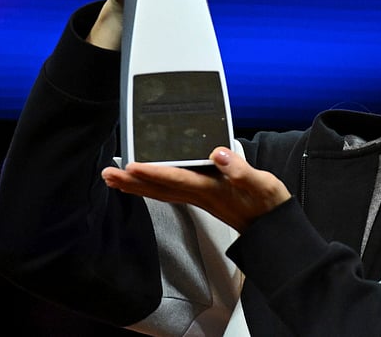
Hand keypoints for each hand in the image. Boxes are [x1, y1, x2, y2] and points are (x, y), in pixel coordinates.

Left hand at [101, 147, 291, 232]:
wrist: (272, 227)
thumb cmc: (267, 204)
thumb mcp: (261, 183)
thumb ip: (239, 170)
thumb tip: (219, 153)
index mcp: (210, 189)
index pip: (176, 178)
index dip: (153, 171)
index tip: (130, 165)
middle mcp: (199, 194)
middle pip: (159, 188)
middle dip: (132, 181)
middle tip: (107, 174)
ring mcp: (199, 197)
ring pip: (160, 191)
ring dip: (136, 186)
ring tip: (113, 179)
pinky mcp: (202, 197)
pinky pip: (169, 192)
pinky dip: (151, 187)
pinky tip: (142, 184)